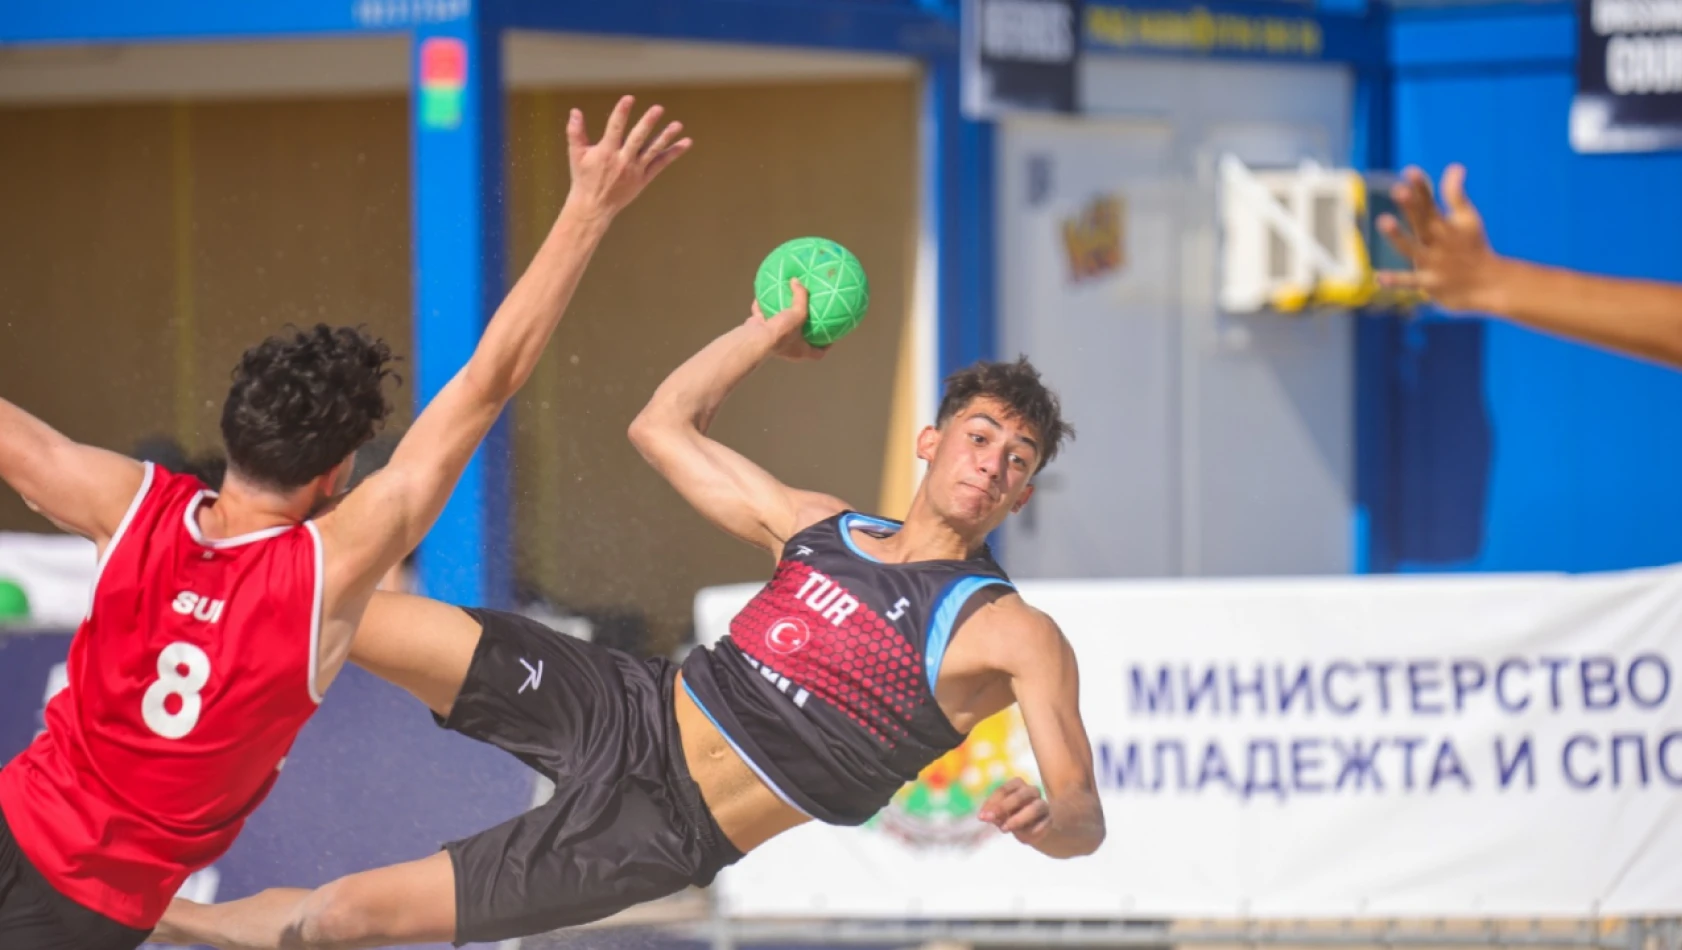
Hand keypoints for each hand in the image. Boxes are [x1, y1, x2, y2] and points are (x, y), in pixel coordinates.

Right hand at [565, 95, 690, 219]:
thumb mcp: (576, 155)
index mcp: (606, 152)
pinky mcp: (644, 179)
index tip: (629, 98)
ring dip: (666, 137)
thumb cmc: (584, 178)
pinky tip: (686, 143)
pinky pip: (661, 164)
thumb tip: (575, 111)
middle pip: (638, 139)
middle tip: (658, 108)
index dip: (622, 112)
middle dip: (647, 123)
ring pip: (653, 151)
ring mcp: (635, 170)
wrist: (594, 206)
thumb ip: (576, 132)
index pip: (615, 128)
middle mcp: (622, 160)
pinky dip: (673, 153)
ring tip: (678, 125)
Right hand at [748, 279, 827, 361]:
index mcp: (801, 351)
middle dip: (804, 330)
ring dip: (783, 319)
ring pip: (780, 329)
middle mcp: (788, 349)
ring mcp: (772, 342)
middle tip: (810, 316)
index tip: (831, 334)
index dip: (827, 345)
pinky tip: (764, 297)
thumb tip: (797, 281)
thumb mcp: (798, 313)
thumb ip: (801, 297)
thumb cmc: (782, 332)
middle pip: (800, 341)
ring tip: (787, 305)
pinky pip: (762, 319)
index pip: (818, 353)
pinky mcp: (759, 334)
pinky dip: (763, 309)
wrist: (755, 339)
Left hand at [978, 777, 1052, 845]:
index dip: (991, 803)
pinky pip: (1044, 824)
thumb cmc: (1014, 817)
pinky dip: (1032, 831)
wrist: (1036, 829)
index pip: (1003, 790)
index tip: (981, 817)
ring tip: (1005, 829)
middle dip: (1003, 807)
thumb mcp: (1001, 816)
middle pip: (1019, 796)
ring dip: (1018, 819)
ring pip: (1034, 808)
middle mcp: (1032, 791)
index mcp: (1017, 785)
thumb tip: (985, 816)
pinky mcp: (1051, 819)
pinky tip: (1024, 839)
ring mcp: (1043, 804)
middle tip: (989, 819)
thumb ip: (994, 815)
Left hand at [1375, 164, 1507, 313]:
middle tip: (1398, 191)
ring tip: (1383, 221)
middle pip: (1422, 222)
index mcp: (1444, 225)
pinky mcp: (1430, 284)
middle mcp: (1438, 242)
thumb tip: (1455, 166)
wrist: (1490, 284)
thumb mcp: (1468, 219)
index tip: (1410, 171)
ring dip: (1398, 237)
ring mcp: (1433, 263)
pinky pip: (1411, 282)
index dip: (1421, 187)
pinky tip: (1378, 277)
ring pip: (1413, 249)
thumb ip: (1456, 194)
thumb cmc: (1473, 247)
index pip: (1430, 203)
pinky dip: (1396, 281)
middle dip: (1411, 207)